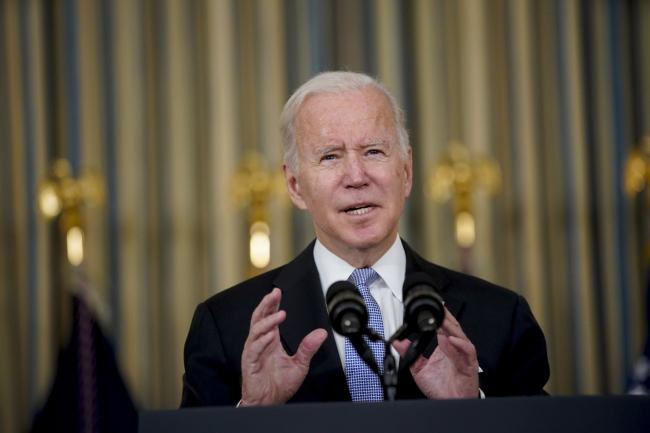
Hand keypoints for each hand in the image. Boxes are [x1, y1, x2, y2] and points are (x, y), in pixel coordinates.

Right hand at [240, 288, 326, 405]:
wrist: (269, 403)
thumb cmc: (279, 385)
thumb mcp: (300, 364)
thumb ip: (308, 348)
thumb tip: (321, 333)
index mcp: (271, 341)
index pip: (269, 317)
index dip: (272, 304)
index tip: (278, 292)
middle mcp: (261, 343)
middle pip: (259, 318)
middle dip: (266, 304)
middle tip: (274, 294)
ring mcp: (254, 352)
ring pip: (256, 330)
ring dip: (268, 321)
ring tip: (280, 314)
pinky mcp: (249, 363)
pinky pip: (253, 349)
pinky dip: (261, 341)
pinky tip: (270, 335)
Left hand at [393, 307, 478, 398]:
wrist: (451, 402)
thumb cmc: (440, 387)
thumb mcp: (419, 369)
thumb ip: (409, 355)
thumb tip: (398, 342)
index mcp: (445, 348)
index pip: (444, 328)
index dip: (440, 317)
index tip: (431, 308)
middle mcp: (455, 349)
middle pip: (453, 328)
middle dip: (446, 317)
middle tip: (438, 308)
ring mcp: (464, 356)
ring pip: (461, 337)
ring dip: (452, 328)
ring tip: (443, 321)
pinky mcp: (470, 366)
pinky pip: (467, 352)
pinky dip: (460, 345)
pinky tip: (451, 340)